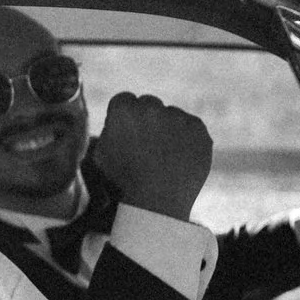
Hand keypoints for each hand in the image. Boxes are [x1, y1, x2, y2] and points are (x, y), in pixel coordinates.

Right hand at [91, 92, 212, 220]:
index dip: (125, 117)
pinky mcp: (198, 128)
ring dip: (168, 128)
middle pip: (149, 104)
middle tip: (147, 144)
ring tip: (164, 156)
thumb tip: (116, 120)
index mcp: (124, 109)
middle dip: (147, 119)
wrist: (157, 200)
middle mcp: (151, 106)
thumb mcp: (101, 153)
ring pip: (172, 115)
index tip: (128, 132)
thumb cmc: (125, 179)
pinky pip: (192, 127)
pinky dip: (187, 139)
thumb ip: (109, 129)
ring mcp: (178, 116)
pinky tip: (179, 157)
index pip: (124, 99)